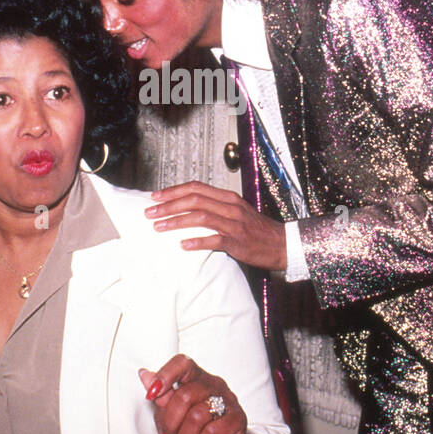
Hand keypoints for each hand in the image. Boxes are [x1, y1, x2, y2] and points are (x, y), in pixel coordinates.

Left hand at [139, 355, 246, 433]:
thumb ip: (161, 396)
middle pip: (186, 395)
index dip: (165, 376)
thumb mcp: (169, 416)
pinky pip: (212, 432)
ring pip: (197, 415)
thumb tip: (144, 374)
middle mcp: (215, 385)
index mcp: (197, 378)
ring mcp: (229, 401)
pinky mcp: (238, 420)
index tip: (150, 395)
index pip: (183, 364)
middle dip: (171, 423)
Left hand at [146, 181, 286, 270]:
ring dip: (176, 221)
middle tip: (150, 212)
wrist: (282, 244)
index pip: (196, 188)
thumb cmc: (257, 230)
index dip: (174, 191)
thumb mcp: (237, 212)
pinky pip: (214, 239)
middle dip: (168, 205)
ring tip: (158, 227)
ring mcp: (234, 224)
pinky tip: (182, 245)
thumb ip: (216, 208)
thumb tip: (190, 208)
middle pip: (194, 200)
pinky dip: (196, 241)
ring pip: (200, 217)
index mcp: (229, 197)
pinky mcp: (237, 241)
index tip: (155, 196)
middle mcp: (230, 207)